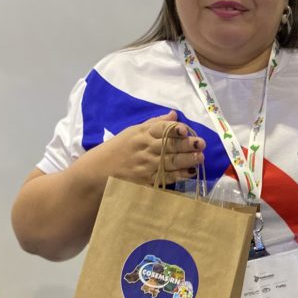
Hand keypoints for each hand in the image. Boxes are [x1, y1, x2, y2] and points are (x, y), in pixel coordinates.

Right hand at [75, 111, 205, 188]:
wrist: (96, 173)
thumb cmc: (116, 150)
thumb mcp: (132, 132)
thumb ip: (155, 124)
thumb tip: (173, 115)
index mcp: (140, 134)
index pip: (161, 129)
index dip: (175, 130)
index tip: (186, 130)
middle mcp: (144, 149)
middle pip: (168, 146)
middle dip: (186, 145)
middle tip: (201, 144)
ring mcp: (145, 166)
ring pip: (170, 162)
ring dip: (186, 160)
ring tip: (200, 158)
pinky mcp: (146, 182)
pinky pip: (165, 179)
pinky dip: (179, 176)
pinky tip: (190, 173)